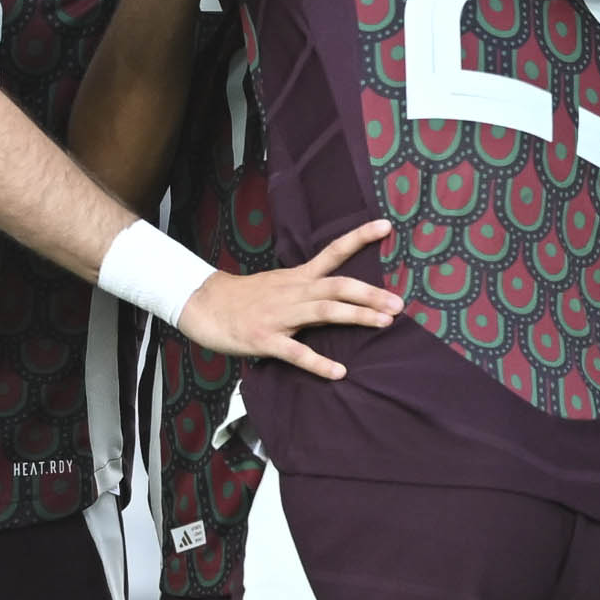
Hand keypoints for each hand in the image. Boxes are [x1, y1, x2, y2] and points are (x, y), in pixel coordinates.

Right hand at [174, 219, 400, 380]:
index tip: (386, 226)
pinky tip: (338, 372)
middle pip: (337, 286)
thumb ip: (306, 288)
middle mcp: (293, 292)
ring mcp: (279, 316)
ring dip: (356, 316)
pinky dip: (318, 362)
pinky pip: (296, 351)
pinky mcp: (264, 339)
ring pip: (324, 312)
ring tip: (383, 323)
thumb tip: (337, 295)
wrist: (201, 305)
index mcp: (296, 277)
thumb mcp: (278, 284)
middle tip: (398, 303)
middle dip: (370, 293)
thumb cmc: (243, 298)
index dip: (359, 238)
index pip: (333, 252)